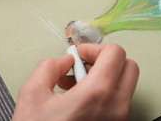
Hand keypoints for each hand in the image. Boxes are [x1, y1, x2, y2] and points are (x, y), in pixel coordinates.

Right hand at [13, 44, 138, 120]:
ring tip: (77, 86)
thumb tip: (66, 60)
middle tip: (84, 66)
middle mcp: (116, 106)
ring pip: (125, 84)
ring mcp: (119, 118)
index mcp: (97, 93)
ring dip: (106, 76)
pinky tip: (82, 100)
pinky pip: (120, 101)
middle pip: (128, 66)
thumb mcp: (32, 95)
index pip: (116, 53)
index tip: (80, 54)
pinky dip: (106, 93)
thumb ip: (49, 66)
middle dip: (107, 60)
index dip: (96, 48)